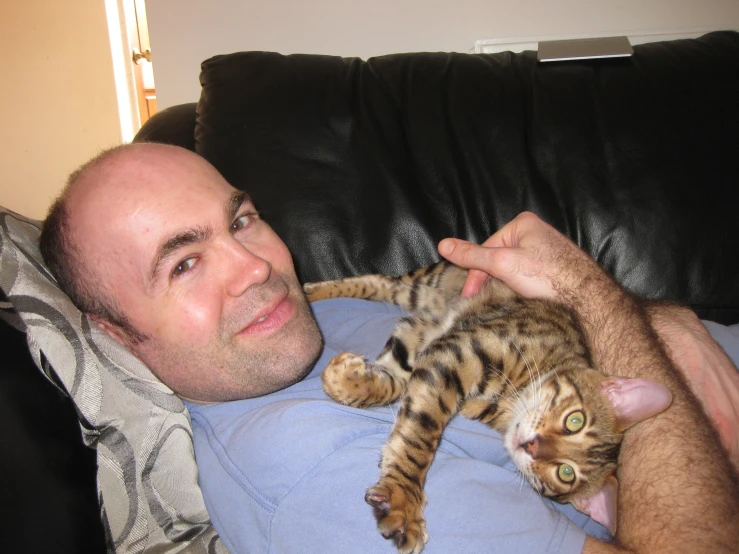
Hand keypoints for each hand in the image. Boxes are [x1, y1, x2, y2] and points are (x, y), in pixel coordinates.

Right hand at [437, 212, 610, 303]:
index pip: (486, 247)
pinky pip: (529, 276)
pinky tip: (525, 299)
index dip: (475, 272)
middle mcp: (536, 232)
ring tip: (508, 299)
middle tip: (485, 299)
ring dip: (506, 284)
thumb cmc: (549, 276)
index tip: (469, 295)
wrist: (588, 298)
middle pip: (499, 257)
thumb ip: (472, 256)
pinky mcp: (556, 268)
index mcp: (522, 224)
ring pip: (513, 268)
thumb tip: (444, 245)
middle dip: (491, 278)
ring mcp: (547, 251)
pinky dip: (522, 288)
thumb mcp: (502, 264)